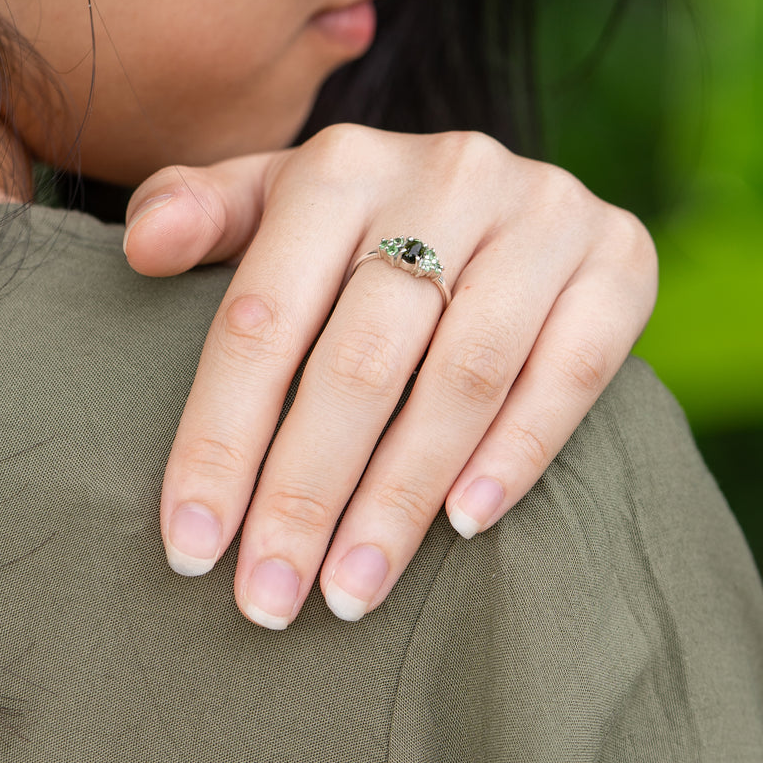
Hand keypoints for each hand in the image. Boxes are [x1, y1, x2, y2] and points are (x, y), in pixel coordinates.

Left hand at [122, 124, 657, 628]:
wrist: (506, 192)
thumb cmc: (361, 225)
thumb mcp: (276, 204)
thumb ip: (200, 212)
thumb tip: (141, 248)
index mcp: (341, 164)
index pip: (264, 317)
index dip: (220, 437)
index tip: (191, 547)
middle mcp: (447, 172)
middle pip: (362, 357)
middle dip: (306, 491)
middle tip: (269, 598)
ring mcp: (543, 211)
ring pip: (465, 375)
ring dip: (402, 496)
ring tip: (351, 589)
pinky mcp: (621, 253)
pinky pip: (570, 371)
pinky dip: (517, 453)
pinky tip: (464, 524)